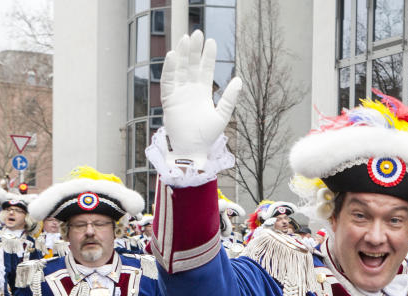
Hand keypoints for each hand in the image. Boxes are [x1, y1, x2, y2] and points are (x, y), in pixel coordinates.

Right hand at [160, 30, 241, 171]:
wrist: (192, 150)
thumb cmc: (207, 136)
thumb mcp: (222, 115)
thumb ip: (229, 98)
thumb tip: (239, 79)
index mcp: (203, 92)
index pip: (205, 69)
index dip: (208, 56)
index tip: (212, 41)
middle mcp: (190, 90)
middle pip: (191, 65)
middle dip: (194, 49)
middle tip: (197, 33)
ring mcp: (178, 94)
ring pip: (179, 69)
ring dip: (182, 54)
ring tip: (185, 38)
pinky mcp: (168, 100)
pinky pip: (168, 81)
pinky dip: (170, 69)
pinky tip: (174, 56)